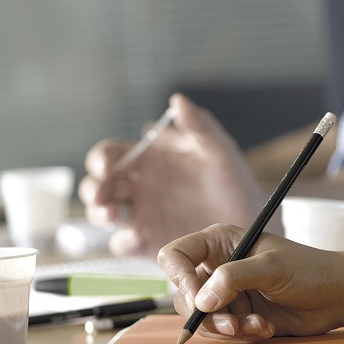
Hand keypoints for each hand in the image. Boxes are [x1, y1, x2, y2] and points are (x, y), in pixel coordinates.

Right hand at [79, 93, 264, 255]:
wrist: (250, 220)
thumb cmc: (234, 181)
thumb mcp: (220, 150)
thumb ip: (200, 126)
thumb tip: (178, 100)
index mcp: (150, 160)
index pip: (112, 154)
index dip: (101, 158)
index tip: (105, 165)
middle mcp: (140, 187)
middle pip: (100, 185)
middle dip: (93, 188)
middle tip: (101, 193)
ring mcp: (142, 215)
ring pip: (104, 213)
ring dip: (98, 213)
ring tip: (111, 213)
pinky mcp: (149, 242)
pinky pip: (125, 243)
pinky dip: (122, 241)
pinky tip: (135, 236)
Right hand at [157, 224, 343, 342]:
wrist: (334, 295)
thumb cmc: (307, 270)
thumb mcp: (270, 267)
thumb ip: (233, 278)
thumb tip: (201, 301)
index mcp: (219, 243)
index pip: (176, 256)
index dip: (179, 278)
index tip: (198, 300)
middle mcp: (217, 266)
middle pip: (184, 294)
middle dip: (207, 314)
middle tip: (231, 323)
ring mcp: (227, 292)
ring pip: (202, 318)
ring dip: (227, 327)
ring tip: (257, 324)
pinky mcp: (237, 314)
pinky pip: (222, 331)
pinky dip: (241, 333)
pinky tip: (265, 326)